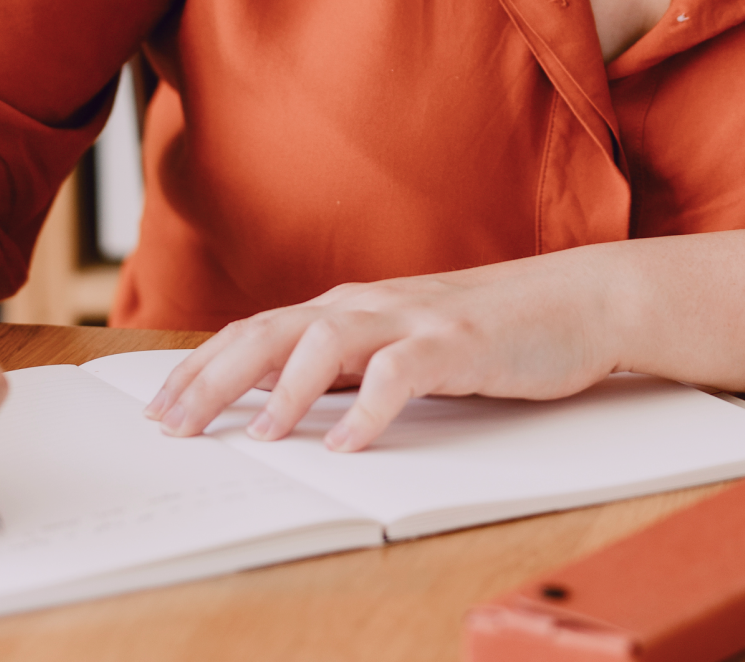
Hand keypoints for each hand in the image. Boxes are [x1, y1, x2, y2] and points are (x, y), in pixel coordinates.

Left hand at [147, 251, 626, 451]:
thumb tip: (289, 404)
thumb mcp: (408, 343)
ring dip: (285, 391)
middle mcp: (372, 304)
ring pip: (326, 341)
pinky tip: (349, 444)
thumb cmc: (497, 327)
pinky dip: (370, 409)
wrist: (584, 299)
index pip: (259, 330)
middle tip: (173, 425)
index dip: (202, 367)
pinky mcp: (459, 342)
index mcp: (354, 306)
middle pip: (272, 332)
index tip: (160, 407)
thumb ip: (354, 364)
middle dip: (214, 378)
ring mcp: (415, 319)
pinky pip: (402, 373)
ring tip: (259, 437)